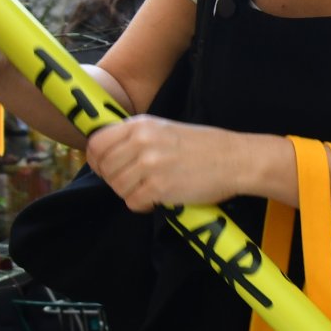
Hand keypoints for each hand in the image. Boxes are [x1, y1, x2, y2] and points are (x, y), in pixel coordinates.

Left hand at [85, 116, 269, 211]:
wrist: (234, 159)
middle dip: (114, 180)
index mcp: (140, 125)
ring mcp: (150, 165)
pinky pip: (133, 202)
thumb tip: (108, 156)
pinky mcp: (160, 187)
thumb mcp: (164, 129)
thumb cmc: (203, 146)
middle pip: (105, 168)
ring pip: (117, 187)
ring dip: (129, 193)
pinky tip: (156, 201)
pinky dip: (141, 206)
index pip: (97, 143)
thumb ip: (136, 137)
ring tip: (148, 191)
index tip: (105, 168)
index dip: (95, 160)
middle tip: (132, 183)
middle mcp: (141, 142)